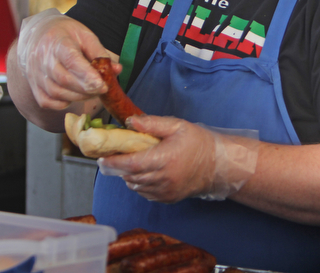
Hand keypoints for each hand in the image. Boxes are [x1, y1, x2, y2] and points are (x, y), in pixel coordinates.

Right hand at [17, 8, 111, 109]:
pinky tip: (74, 95)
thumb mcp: (85, 36)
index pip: (71, 60)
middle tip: (103, 89)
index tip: (103, 85)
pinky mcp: (33, 86)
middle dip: (87, 89)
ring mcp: (35, 73)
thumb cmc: (66, 35)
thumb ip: (100, 53)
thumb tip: (116, 70)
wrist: (38, 34)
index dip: (87, 75)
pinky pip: (47, 101)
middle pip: (64, 80)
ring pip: (56, 93)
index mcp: (57, 41)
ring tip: (92, 91)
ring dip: (78, 97)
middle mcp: (42, 58)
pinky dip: (63, 103)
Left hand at [97, 115, 258, 202]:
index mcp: (164, 159)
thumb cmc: (198, 142)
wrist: (218, 165)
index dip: (113, 162)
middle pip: (130, 176)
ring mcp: (165, 191)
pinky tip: (145, 172)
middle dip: (118, 167)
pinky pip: (145, 193)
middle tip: (114, 155)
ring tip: (132, 161)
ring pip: (135, 186)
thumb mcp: (177, 126)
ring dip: (128, 175)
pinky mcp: (168, 198)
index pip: (131, 164)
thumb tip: (130, 122)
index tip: (101, 158)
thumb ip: (152, 124)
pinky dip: (139, 183)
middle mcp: (163, 179)